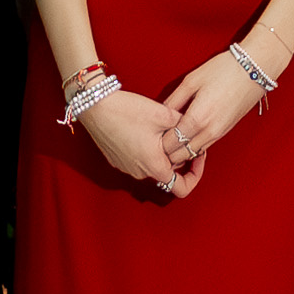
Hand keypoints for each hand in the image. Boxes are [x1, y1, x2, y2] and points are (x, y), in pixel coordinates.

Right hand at [80, 84, 197, 196]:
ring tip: (164, 128)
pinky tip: (146, 129)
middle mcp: (140, 173)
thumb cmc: (128, 111)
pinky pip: (139, 160)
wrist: (95, 106)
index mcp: (154, 166)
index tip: (198, 156)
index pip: (182, 188)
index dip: (195, 175)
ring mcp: (127, 168)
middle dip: (179, 156)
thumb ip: (184, 125)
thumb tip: (194, 127)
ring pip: (153, 166)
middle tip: (182, 134)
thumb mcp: (164, 114)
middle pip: (169, 173)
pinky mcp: (117, 159)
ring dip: (163, 152)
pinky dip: (148, 150)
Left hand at [163, 50, 272, 170]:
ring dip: (179, 152)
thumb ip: (173, 100)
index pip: (171, 143)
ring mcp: (218, 134)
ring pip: (192, 154)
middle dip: (167, 152)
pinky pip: (203, 147)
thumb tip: (158, 114)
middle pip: (180, 155)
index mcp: (197, 119)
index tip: (149, 136)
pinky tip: (184, 136)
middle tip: (155, 141)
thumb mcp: (191, 80)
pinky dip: (192, 147)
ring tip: (167, 140)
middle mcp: (208, 132)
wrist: (254, 70)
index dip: (157, 143)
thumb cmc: (222, 70)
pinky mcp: (224, 132)